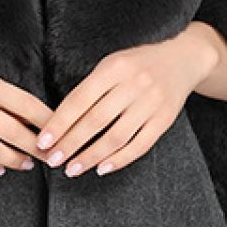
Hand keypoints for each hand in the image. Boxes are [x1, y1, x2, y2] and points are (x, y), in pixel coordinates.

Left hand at [32, 25, 220, 177]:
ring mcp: (152, 103)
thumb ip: (90, 88)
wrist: (183, 58)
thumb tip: (60, 122)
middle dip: (70, 143)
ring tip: (72, 169)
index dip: (60, 122)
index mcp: (114, 67)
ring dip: (91, 157)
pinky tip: (102, 168)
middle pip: (96, 120)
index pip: (80, 99)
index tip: (43, 141)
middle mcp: (134, 84)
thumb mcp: (113, 64)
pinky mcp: (165, 119)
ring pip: (116, 137)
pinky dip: (119, 159)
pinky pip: (140, 145)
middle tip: (52, 160)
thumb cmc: (137, 63)